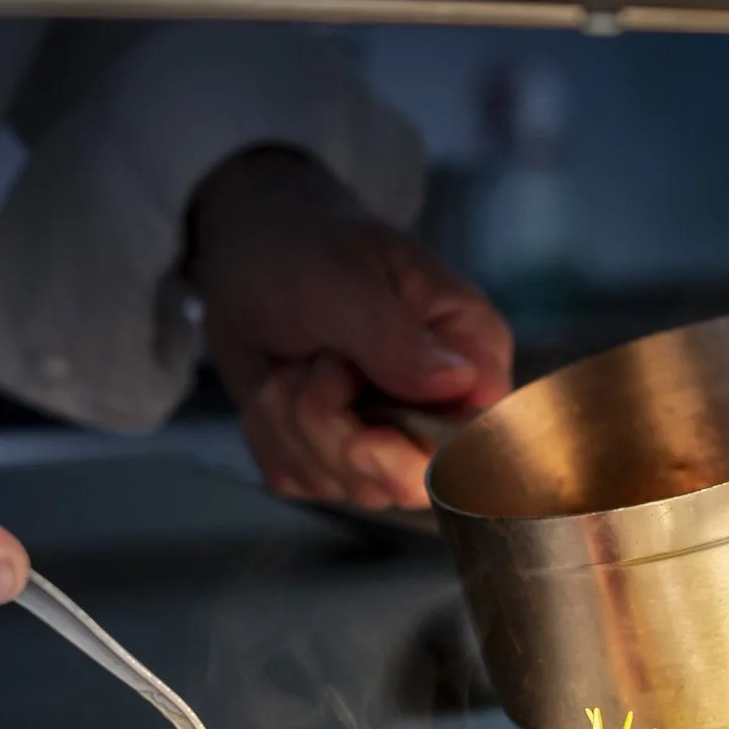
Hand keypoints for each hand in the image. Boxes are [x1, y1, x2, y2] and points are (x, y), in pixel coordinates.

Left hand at [183, 148, 512, 510]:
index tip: (365, 439)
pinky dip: (269, 432)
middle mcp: (437, 405)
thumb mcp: (343, 281)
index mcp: (469, 353)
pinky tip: (275, 384)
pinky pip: (297, 477)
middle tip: (311, 370)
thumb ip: (396, 338)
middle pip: (404, 481)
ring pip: (341, 482)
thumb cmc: (305, 246)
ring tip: (291, 361)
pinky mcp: (329, 452)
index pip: (482, 443)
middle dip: (334, 435)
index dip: (423, 460)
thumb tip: (457, 382)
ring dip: (291, 422)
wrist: (247, 251)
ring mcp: (383, 436)